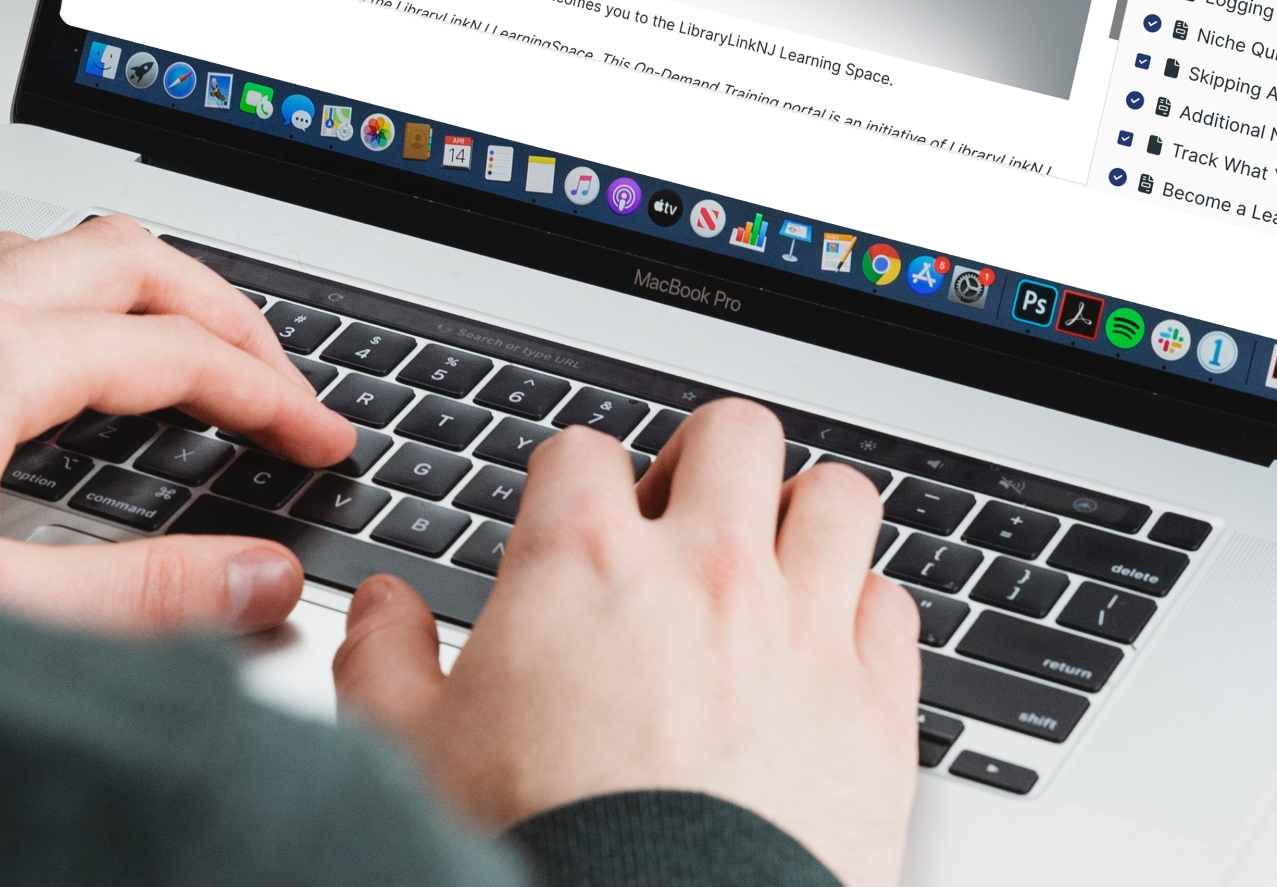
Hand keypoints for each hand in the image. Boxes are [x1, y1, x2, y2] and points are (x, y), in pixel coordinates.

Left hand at [0, 216, 355, 636]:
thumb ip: (136, 598)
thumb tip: (257, 576)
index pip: (175, 352)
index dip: (269, 394)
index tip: (320, 438)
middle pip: (136, 258)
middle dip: (229, 312)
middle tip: (282, 378)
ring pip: (68, 246)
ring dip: (153, 284)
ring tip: (197, 343)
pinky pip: (9, 266)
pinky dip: (80, 289)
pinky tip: (66, 346)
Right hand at [332, 400, 919, 886]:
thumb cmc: (537, 856)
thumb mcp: (411, 754)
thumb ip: (384, 660)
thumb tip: (382, 609)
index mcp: (585, 562)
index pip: (583, 448)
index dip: (571, 481)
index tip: (573, 522)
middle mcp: (703, 572)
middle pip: (733, 431)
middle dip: (706, 461)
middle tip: (685, 519)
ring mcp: (802, 632)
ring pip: (838, 495)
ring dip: (804, 519)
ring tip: (774, 567)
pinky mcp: (875, 711)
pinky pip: (895, 605)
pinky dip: (864, 615)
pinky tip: (827, 652)